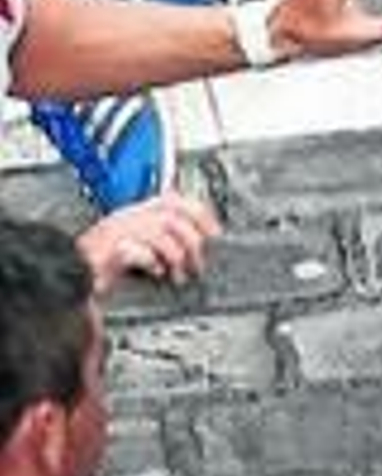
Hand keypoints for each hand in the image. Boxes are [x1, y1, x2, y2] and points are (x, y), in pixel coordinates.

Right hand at [76, 193, 220, 293]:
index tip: (215, 233)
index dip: (200, 214)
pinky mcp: (105, 252)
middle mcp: (128, 217)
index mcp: (138, 212)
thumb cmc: (106, 261)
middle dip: (192, 241)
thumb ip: (166, 237)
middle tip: (197, 264)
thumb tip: (200, 243)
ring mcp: (116, 232)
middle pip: (172, 215)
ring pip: (159, 231)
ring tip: (179, 275)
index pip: (176, 200)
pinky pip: (133, 250)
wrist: (73, 273)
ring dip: (176, 255)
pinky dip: (150, 261)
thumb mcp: (141, 243)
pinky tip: (155, 272)